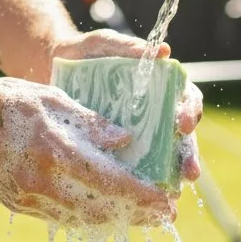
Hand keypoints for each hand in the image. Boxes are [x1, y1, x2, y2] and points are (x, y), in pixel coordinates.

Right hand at [0, 74, 180, 228]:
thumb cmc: (6, 101)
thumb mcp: (53, 99)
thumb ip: (91, 122)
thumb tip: (127, 140)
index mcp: (56, 152)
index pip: (112, 183)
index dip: (144, 196)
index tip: (169, 200)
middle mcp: (44, 183)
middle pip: (103, 209)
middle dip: (138, 215)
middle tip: (166, 215)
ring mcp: (30, 199)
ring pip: (84, 220)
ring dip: (117, 222)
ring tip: (143, 218)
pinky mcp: (20, 206)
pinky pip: (62, 218)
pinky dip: (90, 219)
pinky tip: (107, 214)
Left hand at [49, 30, 203, 182]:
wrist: (50, 68)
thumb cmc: (85, 52)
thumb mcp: (104, 44)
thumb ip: (128, 47)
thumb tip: (164, 51)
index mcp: (160, 86)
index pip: (186, 99)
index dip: (190, 112)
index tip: (184, 124)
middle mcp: (154, 112)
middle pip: (181, 136)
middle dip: (188, 155)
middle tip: (190, 172)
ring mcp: (137, 132)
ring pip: (163, 157)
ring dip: (172, 175)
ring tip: (174, 191)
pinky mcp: (116, 148)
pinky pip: (134, 167)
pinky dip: (140, 182)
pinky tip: (141, 197)